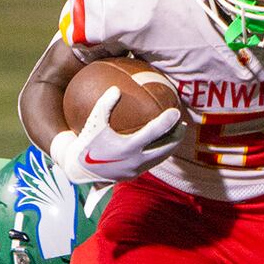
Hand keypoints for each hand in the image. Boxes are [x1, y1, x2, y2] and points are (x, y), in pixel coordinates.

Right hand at [51, 87, 184, 184]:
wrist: (79, 170)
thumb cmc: (86, 142)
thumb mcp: (93, 122)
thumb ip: (104, 105)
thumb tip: (116, 88)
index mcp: (128, 148)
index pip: (154, 133)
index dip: (167, 122)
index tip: (176, 111)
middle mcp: (135, 161)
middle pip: (165, 149)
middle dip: (176, 137)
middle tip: (183, 124)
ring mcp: (136, 170)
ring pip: (160, 158)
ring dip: (170, 146)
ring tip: (177, 134)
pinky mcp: (134, 175)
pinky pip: (151, 163)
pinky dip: (159, 153)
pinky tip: (161, 144)